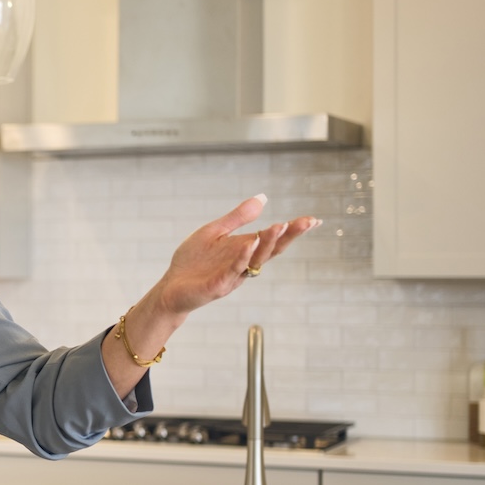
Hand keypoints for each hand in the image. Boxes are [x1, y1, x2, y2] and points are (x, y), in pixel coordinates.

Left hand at [151, 194, 319, 317]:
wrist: (170, 287)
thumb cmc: (193, 261)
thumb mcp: (215, 232)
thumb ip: (238, 217)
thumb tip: (263, 198)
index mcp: (245, 249)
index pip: (274, 239)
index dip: (293, 231)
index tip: (314, 220)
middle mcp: (244, 264)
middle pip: (271, 250)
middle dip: (289, 236)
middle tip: (306, 222)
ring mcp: (233, 275)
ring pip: (255, 260)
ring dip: (267, 243)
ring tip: (279, 226)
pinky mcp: (217, 285)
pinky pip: (233, 270)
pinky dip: (242, 257)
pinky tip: (249, 244)